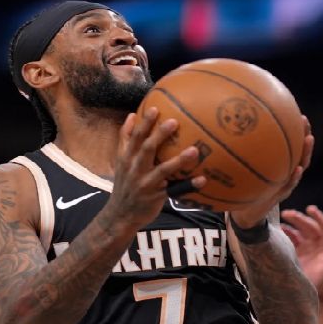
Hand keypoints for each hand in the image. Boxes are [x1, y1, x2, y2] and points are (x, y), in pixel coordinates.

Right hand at [103, 107, 205, 231]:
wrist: (120, 215)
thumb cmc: (125, 184)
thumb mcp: (120, 161)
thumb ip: (125, 139)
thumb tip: (131, 115)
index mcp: (127, 158)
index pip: (134, 137)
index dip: (144, 123)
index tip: (155, 108)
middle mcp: (135, 169)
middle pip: (147, 149)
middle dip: (159, 135)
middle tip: (174, 121)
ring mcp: (146, 183)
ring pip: (163, 170)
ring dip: (178, 160)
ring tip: (194, 151)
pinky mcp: (156, 197)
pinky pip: (175, 191)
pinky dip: (189, 185)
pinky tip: (202, 179)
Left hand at [230, 115, 314, 227]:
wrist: (245, 214)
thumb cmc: (243, 189)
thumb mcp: (240, 171)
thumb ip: (238, 154)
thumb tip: (223, 131)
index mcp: (278, 164)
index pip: (289, 144)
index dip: (294, 129)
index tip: (295, 113)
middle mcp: (285, 172)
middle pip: (298, 151)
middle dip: (303, 135)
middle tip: (304, 120)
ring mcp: (285, 183)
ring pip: (300, 166)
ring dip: (305, 153)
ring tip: (308, 139)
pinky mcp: (280, 196)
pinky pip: (289, 186)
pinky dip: (294, 178)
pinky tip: (297, 170)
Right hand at [281, 205, 322, 302]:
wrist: (314, 293)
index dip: (318, 217)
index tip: (310, 209)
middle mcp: (317, 243)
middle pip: (309, 226)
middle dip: (299, 218)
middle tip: (287, 214)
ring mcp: (306, 246)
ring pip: (298, 230)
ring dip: (291, 223)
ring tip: (281, 220)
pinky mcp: (297, 251)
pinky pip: (291, 238)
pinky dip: (285, 233)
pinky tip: (278, 231)